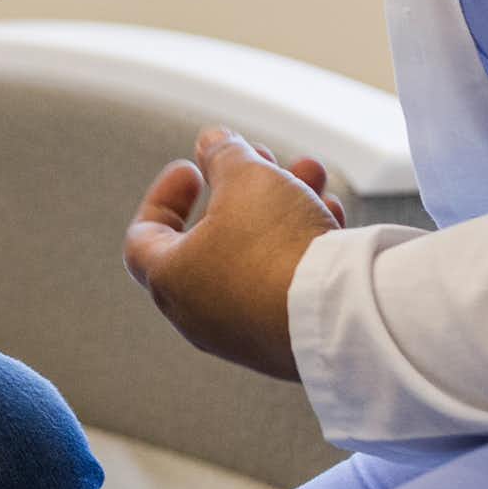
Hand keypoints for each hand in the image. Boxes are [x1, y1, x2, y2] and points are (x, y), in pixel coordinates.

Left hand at [123, 126, 346, 381]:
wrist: (343, 320)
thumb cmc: (276, 245)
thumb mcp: (245, 177)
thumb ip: (223, 154)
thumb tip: (212, 142)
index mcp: (170, 281)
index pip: (144, 237)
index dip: (164, 196)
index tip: (192, 169)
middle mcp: (201, 316)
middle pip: (212, 239)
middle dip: (241, 190)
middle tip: (263, 158)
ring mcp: (247, 337)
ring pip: (257, 258)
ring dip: (281, 208)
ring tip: (311, 171)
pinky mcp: (290, 346)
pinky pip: (287, 288)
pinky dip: (303, 248)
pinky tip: (331, 210)